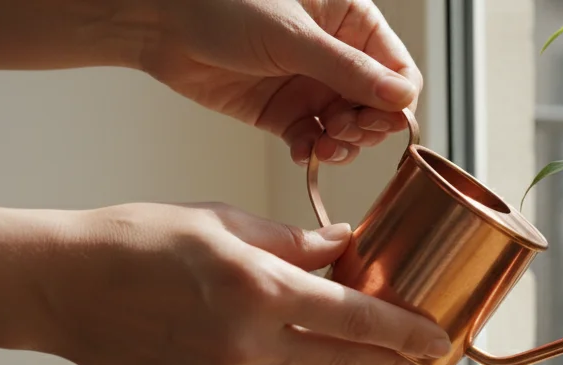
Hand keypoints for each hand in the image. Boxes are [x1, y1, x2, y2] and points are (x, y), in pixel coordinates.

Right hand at [19, 203, 449, 364]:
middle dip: (389, 361)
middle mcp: (248, 344)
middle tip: (420, 357)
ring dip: (329, 359)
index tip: (438, 339)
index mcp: (260, 291)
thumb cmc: (138, 241)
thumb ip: (296, 244)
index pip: (357, 319)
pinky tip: (269, 344)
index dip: (405, 333)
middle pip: (344, 364)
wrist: (61, 287)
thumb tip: (349, 250)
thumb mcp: (225, 223)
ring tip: (341, 338)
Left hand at [136, 0, 421, 165]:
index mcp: (351, 22)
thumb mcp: (294, 37)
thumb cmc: (223, 4)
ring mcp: (310, 85)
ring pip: (349, 129)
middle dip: (368, 126)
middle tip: (346, 130)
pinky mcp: (283, 112)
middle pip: (378, 107)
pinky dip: (314, 152)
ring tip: (325, 145)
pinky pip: (313, 140)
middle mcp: (336, 57)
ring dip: (344, 144)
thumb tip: (403, 99)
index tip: (384, 119)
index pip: (398, 71)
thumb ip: (349, 71)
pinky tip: (305, 152)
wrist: (159, 20)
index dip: (397, 101)